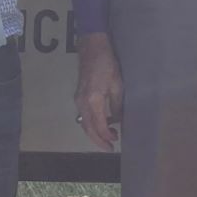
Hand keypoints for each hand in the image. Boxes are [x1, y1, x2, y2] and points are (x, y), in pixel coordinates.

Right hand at [74, 32, 122, 149]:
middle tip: (110, 148)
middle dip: (98, 140)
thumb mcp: (117, 84)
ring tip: (107, 139)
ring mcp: (78, 100)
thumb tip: (118, 120)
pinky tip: (101, 125)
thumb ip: (117, 105)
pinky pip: (83, 116)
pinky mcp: (78, 97)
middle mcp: (82, 103)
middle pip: (87, 128)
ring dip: (94, 134)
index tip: (116, 141)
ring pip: (84, 123)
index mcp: (93, 100)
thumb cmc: (107, 64)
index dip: (107, 136)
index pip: (99, 125)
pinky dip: (91, 125)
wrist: (91, 48)